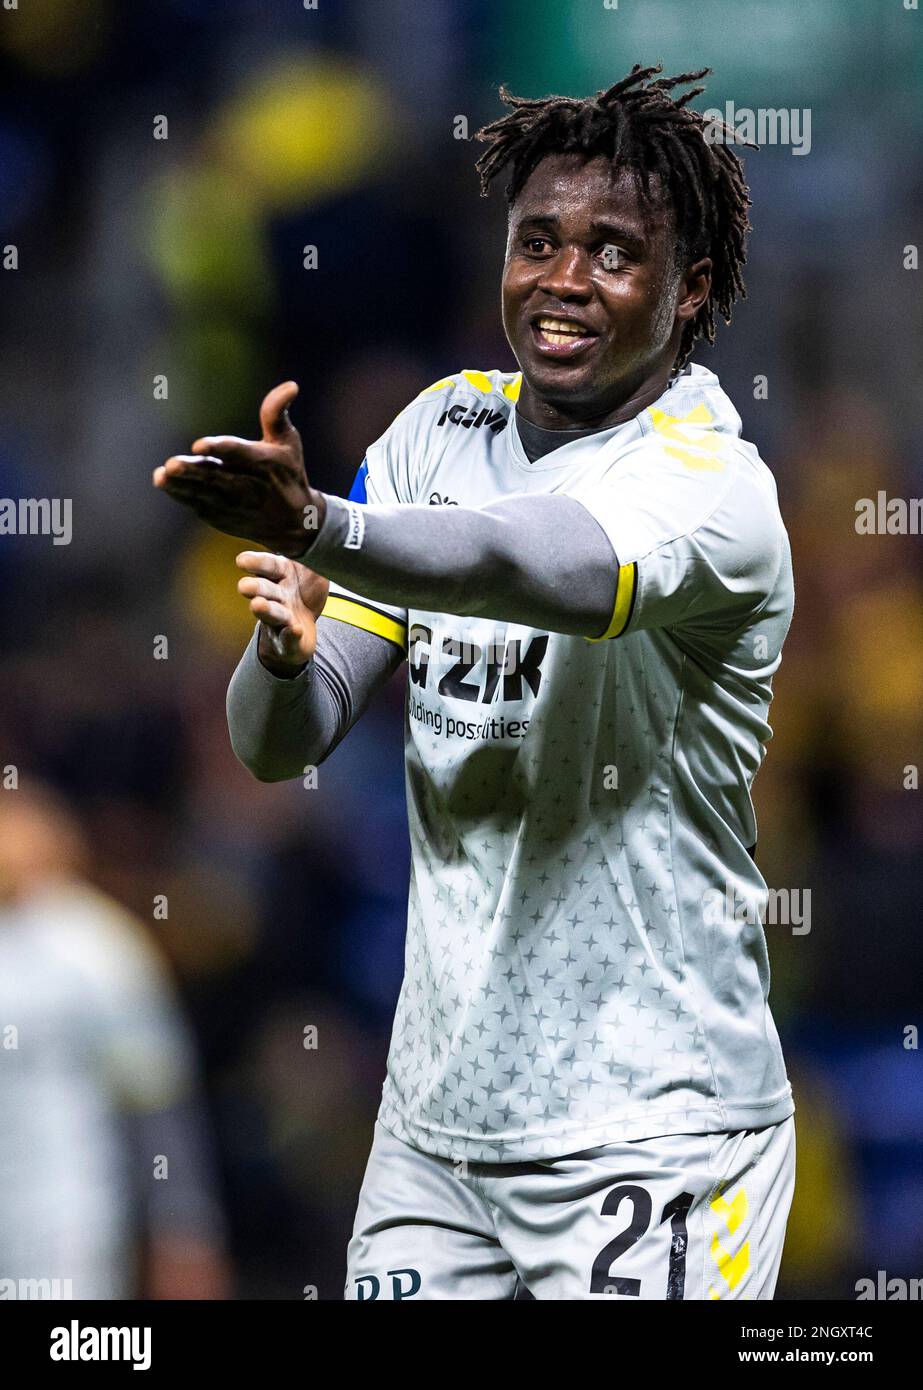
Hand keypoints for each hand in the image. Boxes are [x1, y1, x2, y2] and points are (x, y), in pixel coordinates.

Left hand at [153, 382, 324, 556]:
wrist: (293, 523)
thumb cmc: (288, 473)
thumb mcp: (288, 442)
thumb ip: (276, 413)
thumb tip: (291, 385)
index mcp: (263, 464)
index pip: (239, 454)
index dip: (219, 449)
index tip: (199, 444)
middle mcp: (247, 486)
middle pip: (216, 477)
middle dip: (193, 471)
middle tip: (172, 464)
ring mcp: (232, 504)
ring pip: (203, 493)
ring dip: (181, 485)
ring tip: (161, 476)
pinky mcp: (221, 515)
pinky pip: (197, 504)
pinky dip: (181, 494)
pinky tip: (164, 483)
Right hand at [236, 550, 329, 674]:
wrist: (304, 628)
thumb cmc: (305, 592)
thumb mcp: (316, 570)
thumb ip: (317, 554)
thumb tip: (322, 529)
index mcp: (282, 575)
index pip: (269, 566)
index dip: (256, 563)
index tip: (242, 560)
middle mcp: (277, 596)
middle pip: (264, 590)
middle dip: (255, 587)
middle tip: (243, 585)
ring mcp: (280, 619)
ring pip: (273, 614)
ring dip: (266, 610)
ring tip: (257, 605)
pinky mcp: (289, 640)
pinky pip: (289, 638)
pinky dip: (291, 635)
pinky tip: (294, 629)